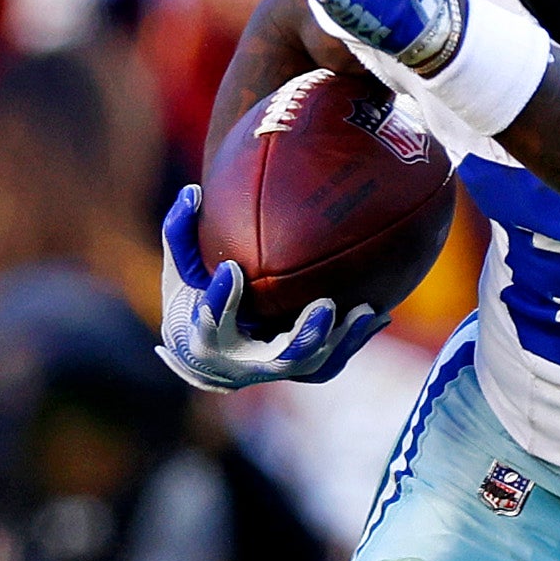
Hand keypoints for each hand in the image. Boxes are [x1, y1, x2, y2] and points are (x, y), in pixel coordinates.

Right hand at [156, 185, 383, 391]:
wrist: (209, 356)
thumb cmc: (193, 300)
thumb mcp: (181, 270)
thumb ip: (181, 233)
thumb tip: (192, 190)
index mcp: (207, 338)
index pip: (213, 322)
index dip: (222, 299)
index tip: (232, 268)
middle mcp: (245, 363)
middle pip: (280, 358)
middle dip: (305, 335)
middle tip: (326, 304)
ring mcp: (277, 370)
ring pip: (315, 365)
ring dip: (342, 340)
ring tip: (366, 311)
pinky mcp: (302, 369)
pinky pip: (333, 361)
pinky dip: (355, 340)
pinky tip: (378, 313)